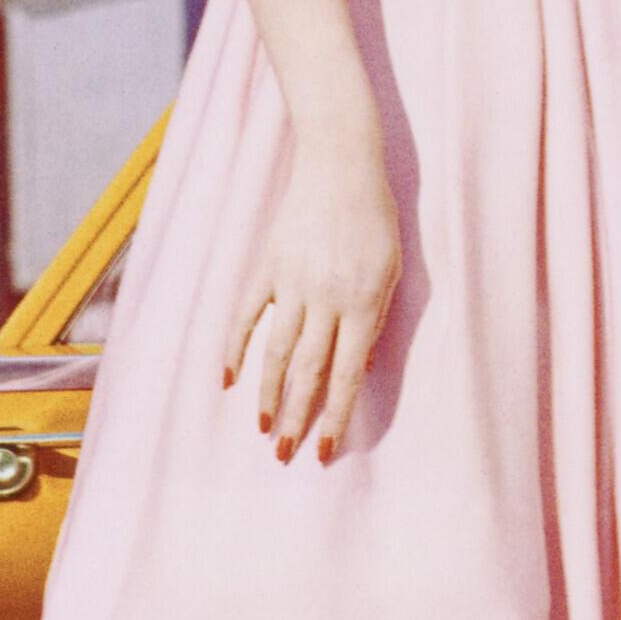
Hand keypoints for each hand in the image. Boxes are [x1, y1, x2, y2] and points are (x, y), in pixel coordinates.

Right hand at [221, 132, 400, 462]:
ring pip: (274, 351)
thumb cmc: (376, 219)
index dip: (336, 416)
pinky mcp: (267, 267)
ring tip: (263, 428)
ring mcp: (291, 283)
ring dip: (267, 394)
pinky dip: (236, 349)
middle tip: (285, 454)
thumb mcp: (391, 270)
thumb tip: (357, 365)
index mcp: (361, 304)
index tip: (325, 449)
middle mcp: (325, 299)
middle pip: (307, 372)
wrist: (340, 164)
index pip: (347, 375)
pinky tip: (229, 380)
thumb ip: (374, 319)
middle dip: (296, 418)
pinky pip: (246, 315)